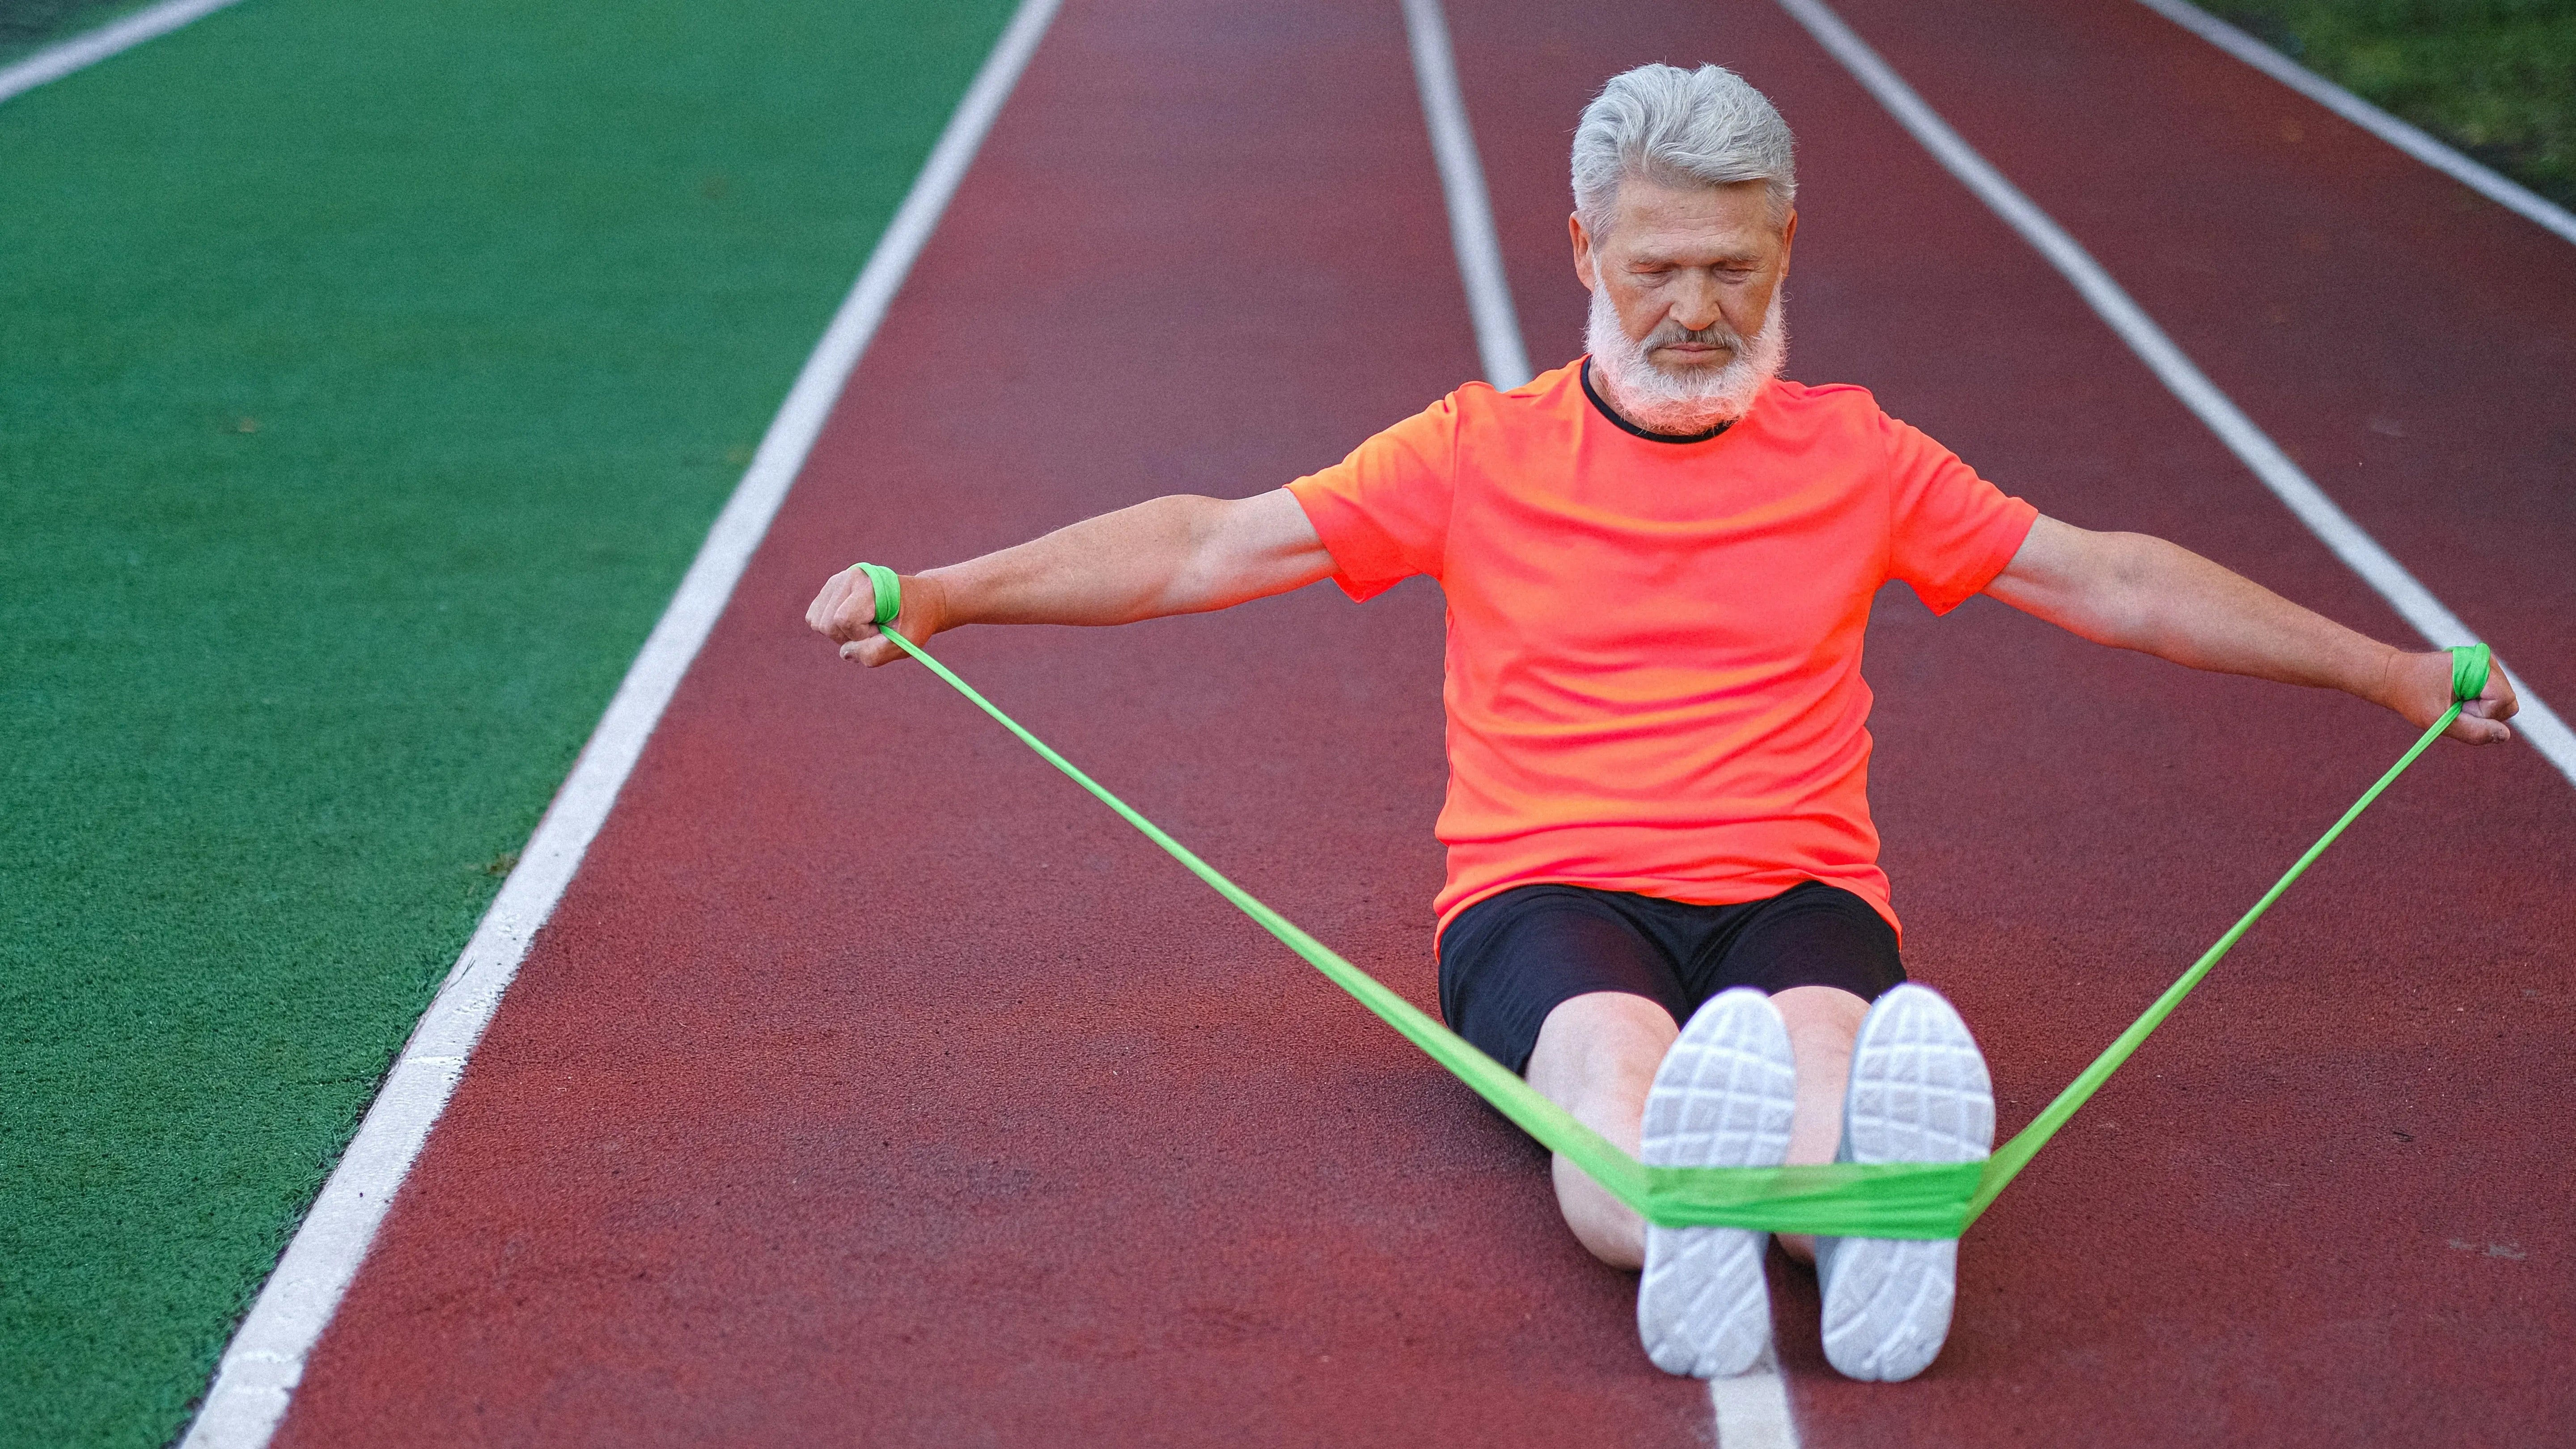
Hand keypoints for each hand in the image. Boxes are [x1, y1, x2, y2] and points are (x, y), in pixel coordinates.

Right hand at [805, 565, 947, 666]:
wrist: (921, 600)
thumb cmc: (915, 621)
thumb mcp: (905, 643)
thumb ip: (875, 654)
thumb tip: (844, 652)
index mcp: (870, 584)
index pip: (843, 619)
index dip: (861, 635)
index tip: (882, 630)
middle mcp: (850, 577)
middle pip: (826, 623)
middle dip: (850, 636)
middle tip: (876, 628)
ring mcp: (837, 580)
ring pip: (816, 621)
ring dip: (840, 632)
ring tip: (866, 624)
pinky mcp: (830, 588)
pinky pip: (814, 617)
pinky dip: (832, 627)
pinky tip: (854, 622)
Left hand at [2382, 648, 2516, 743]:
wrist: (2395, 677)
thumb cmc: (2413, 697)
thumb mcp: (2439, 719)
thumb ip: (2473, 731)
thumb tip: (2505, 736)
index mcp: (2479, 666)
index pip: (2504, 701)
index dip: (2482, 713)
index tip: (2456, 708)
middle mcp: (2488, 662)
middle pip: (2508, 702)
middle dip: (2483, 712)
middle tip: (2454, 706)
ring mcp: (2487, 665)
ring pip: (2503, 702)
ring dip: (2480, 709)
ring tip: (2453, 701)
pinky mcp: (2483, 672)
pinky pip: (2493, 698)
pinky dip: (2477, 704)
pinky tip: (2456, 698)